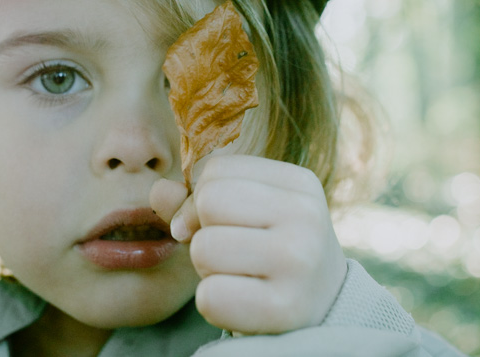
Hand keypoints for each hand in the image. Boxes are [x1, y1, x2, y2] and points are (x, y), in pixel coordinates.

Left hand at [150, 155, 346, 334]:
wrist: (321, 308)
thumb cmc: (270, 252)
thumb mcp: (246, 213)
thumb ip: (197, 199)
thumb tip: (158, 190)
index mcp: (300, 182)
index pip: (216, 170)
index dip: (201, 198)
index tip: (223, 223)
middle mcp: (306, 216)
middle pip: (209, 202)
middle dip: (204, 231)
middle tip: (231, 253)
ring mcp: (300, 262)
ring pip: (204, 247)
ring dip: (206, 268)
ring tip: (237, 276)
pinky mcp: (285, 308)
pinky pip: (210, 296)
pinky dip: (212, 303)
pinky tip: (241, 303)